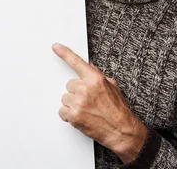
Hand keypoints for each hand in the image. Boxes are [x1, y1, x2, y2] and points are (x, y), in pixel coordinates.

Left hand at [52, 43, 146, 162]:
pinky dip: (69, 115)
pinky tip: (81, 117)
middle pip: (69, 85)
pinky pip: (62, 111)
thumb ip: (97, 75)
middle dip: (76, 92)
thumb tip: (88, 65)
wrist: (121, 130)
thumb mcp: (112, 86)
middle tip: (88, 100)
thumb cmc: (117, 109)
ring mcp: (79, 102)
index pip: (77, 62)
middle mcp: (85, 89)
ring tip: (86, 110)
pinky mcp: (74, 115)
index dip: (65, 53)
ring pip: (65, 98)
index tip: (56, 47)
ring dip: (72, 104)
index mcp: (95, 79)